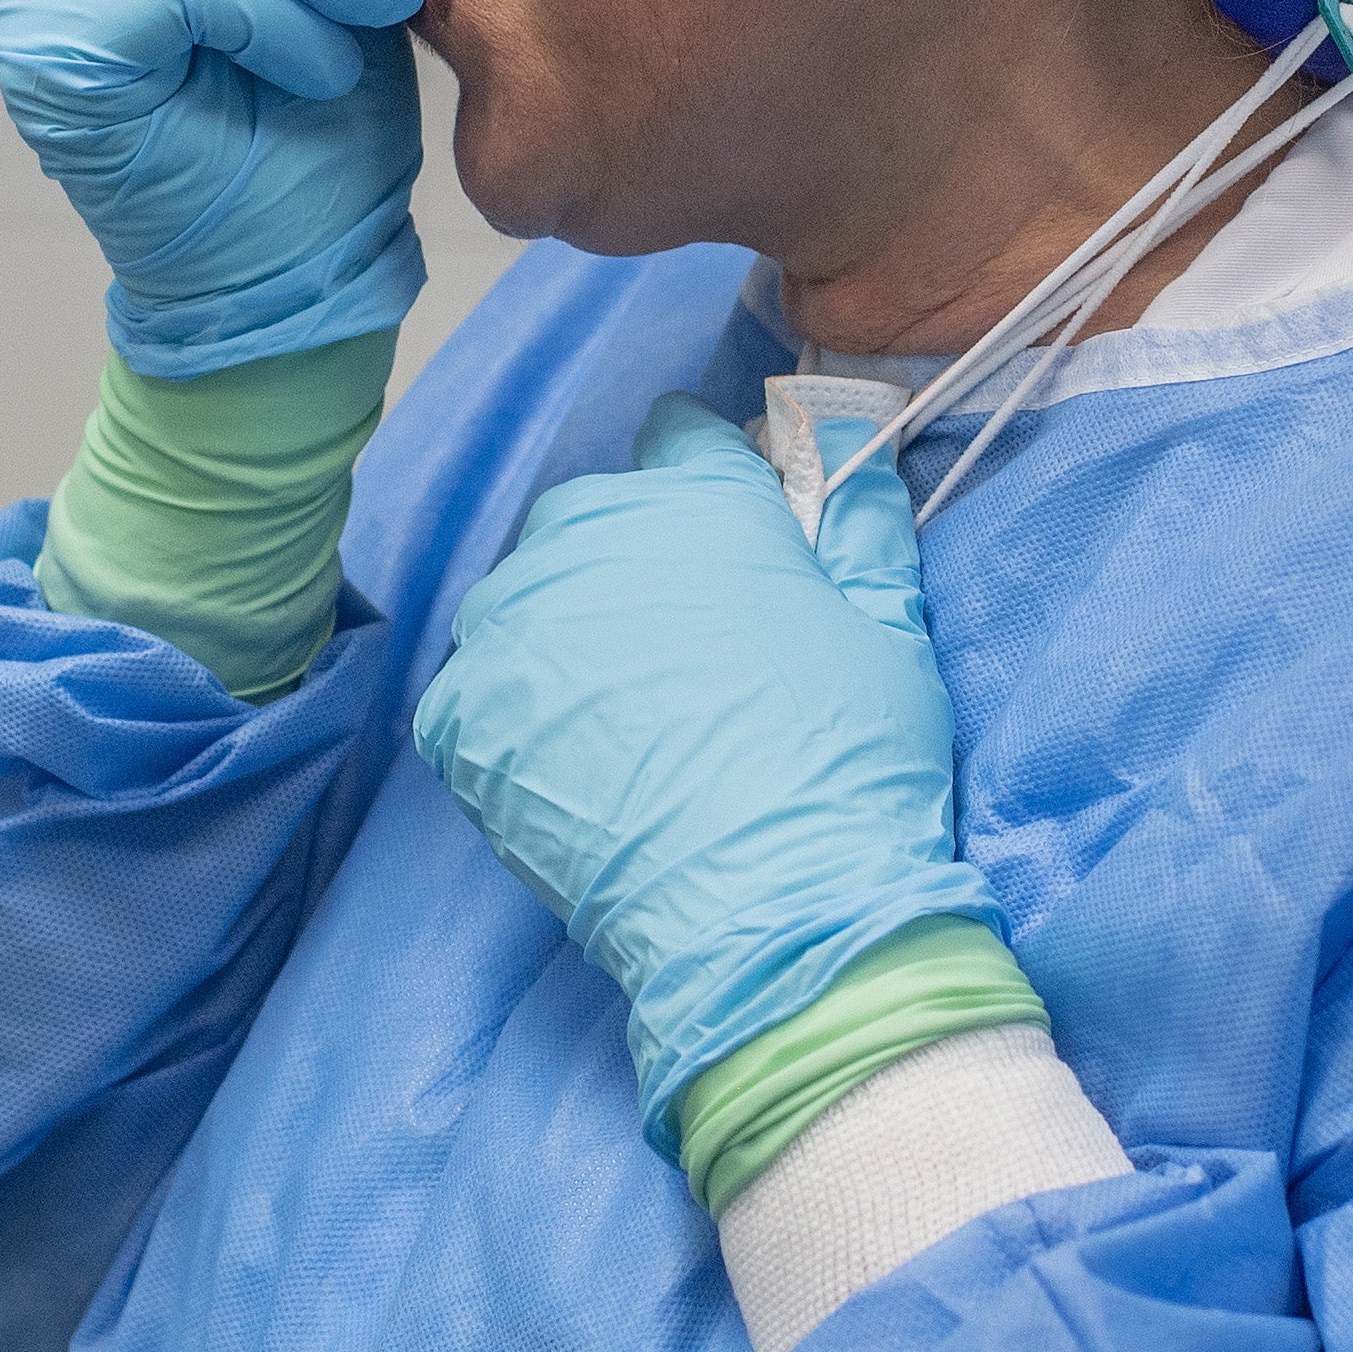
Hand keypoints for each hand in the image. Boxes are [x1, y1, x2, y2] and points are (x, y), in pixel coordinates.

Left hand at [416, 398, 1007, 1140]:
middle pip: (596, 517)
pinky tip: (578, 771)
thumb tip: (855, 449)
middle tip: (688, 655)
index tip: (726, 533)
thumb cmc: (850, 770)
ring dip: (567, 638)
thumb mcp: (892, 635)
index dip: (708, 478)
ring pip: (529, 601)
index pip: (682, 435)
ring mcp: (514, 625)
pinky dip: (517, 721)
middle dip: (634, 561)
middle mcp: (590, 538)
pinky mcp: (460, 713)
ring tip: (630, 725)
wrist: (770, 916)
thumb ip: (865, 529)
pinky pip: (480, 690)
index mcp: (701, 503)